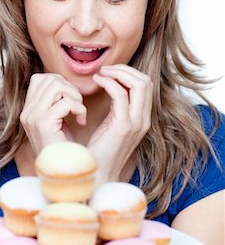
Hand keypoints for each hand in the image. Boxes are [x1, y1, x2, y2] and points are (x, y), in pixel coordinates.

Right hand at [20, 73, 86, 153]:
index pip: (40, 79)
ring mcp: (33, 117)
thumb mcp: (57, 121)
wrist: (64, 175)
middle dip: (70, 88)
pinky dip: (80, 109)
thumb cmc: (66, 149)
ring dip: (75, 97)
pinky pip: (67, 102)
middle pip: (49, 79)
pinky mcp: (43, 124)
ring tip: (79, 113)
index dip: (60, 83)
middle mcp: (26, 112)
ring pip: (57, 85)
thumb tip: (63, 82)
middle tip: (78, 107)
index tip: (71, 100)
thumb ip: (55, 102)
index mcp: (28, 110)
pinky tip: (81, 122)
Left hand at [88, 64, 152, 182]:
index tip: (109, 72)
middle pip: (145, 81)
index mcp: (142, 118)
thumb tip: (111, 85)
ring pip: (138, 84)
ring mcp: (136, 123)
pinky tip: (97, 82)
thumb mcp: (112, 123)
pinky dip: (109, 83)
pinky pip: (121, 95)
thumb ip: (117, 106)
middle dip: (124, 69)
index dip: (128, 72)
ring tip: (101, 74)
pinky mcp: (124, 126)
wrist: (97, 175)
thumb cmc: (100, 150)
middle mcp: (143, 119)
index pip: (145, 84)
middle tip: (105, 69)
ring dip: (118, 73)